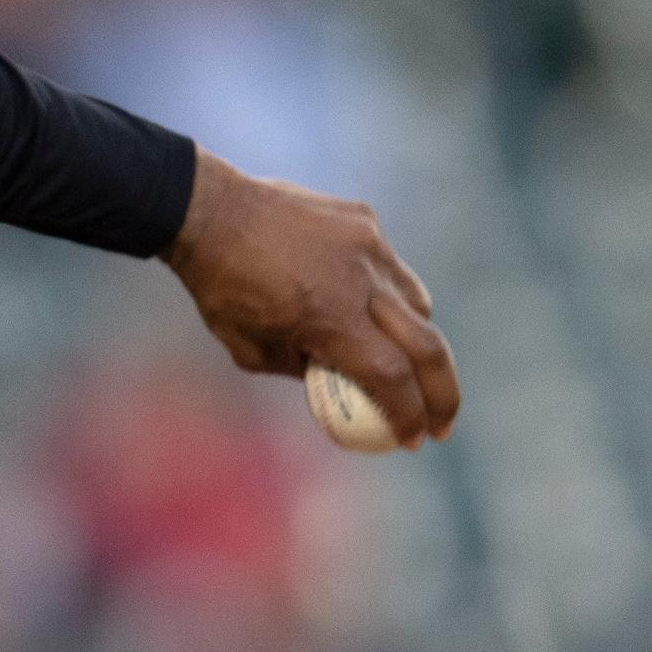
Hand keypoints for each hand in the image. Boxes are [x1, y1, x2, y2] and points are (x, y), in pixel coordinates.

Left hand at [162, 148, 459, 447]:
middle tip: (442, 424)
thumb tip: (341, 384)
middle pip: (428, 346)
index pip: (391, 377)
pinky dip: (388, 295)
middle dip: (443, 394)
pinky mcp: (364, 221)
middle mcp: (360, 281)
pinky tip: (367, 306)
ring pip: (417, 303)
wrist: (207, 211)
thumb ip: (304, 368)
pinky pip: (390, 267)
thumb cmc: (221, 288)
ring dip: (419, 342)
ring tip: (403, 364)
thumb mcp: (252, 349)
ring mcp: (368, 246)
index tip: (413, 440)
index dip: (409, 414)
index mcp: (329, 319)